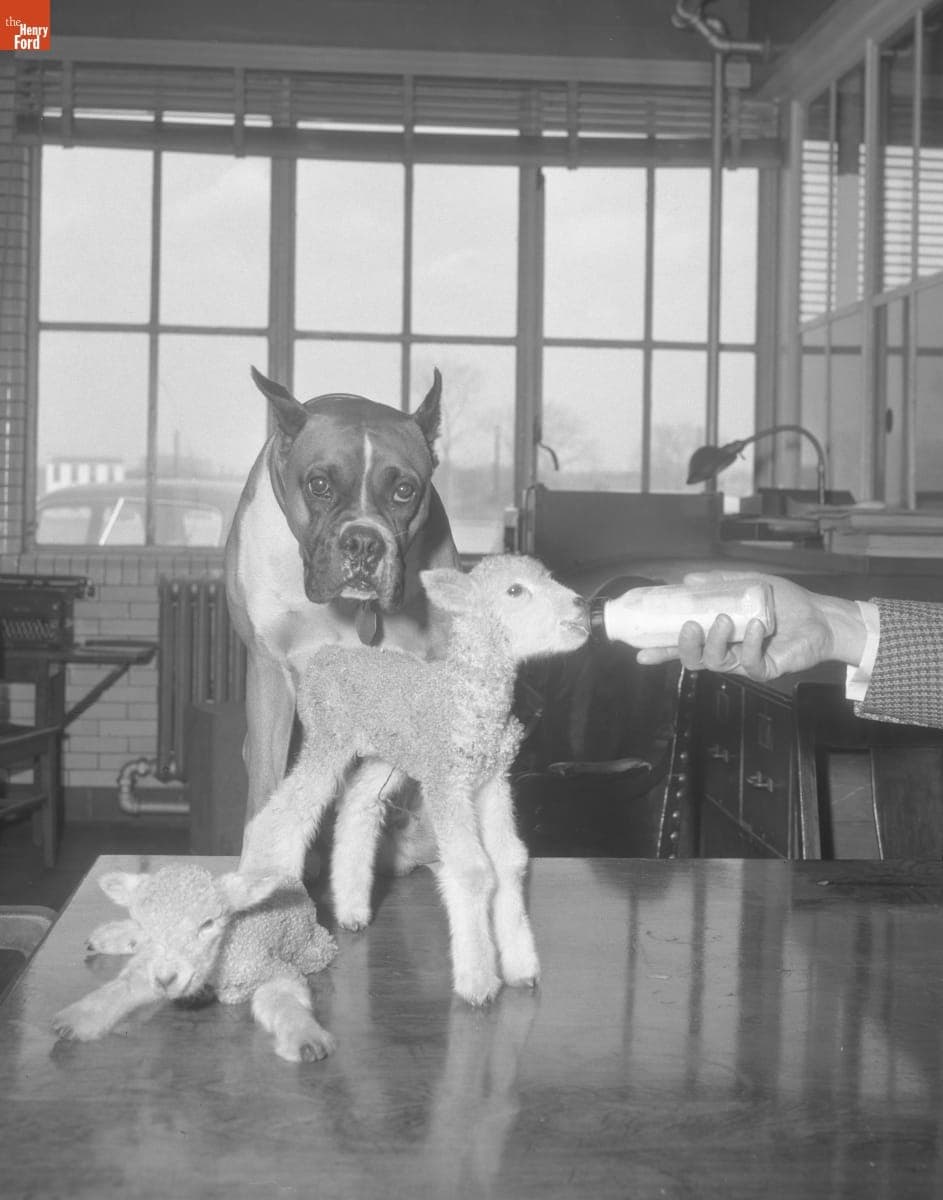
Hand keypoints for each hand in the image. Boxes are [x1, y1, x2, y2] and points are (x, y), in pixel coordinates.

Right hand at [635, 570, 866, 682]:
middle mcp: (726, 650)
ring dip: (715, 641)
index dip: (662, 649)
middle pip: (693, 658)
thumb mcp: (748, 583)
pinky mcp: (763, 669)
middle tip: (689, 626)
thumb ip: (718, 582)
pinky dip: (749, 644)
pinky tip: (755, 627)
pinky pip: (748, 663)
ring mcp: (743, 662)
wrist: (820, 615)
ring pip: (715, 662)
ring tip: (724, 620)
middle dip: (684, 646)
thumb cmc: (785, 601)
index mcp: (717, 634)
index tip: (641, 652)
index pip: (684, 644)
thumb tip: (686, 580)